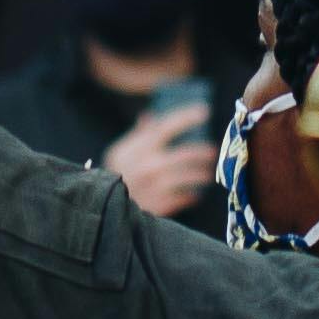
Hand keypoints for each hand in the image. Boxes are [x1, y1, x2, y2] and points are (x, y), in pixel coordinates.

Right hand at [106, 103, 219, 223]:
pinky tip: (194, 194)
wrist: (105, 207)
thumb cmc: (116, 174)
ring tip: (207, 174)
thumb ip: (138, 135)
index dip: (186, 117)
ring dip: (200, 175)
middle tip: (212, 151)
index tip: (204, 111)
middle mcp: (147, 166)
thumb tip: (150, 115)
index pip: (165, 127)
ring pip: (186, 178)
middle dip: (200, 152)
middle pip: (182, 155)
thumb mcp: (121, 151)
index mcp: (137, 148)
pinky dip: (191, 196)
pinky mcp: (158, 205)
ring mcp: (153, 187)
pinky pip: (182, 198)